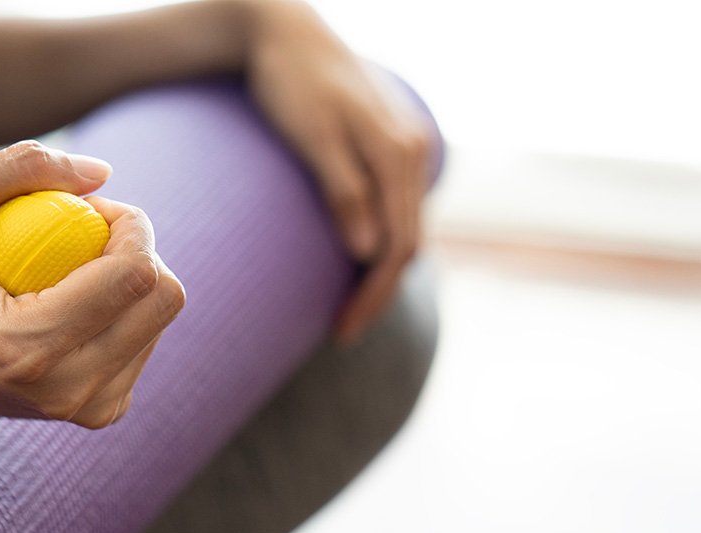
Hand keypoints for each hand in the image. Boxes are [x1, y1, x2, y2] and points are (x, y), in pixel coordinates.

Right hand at [0, 141, 185, 427]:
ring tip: (73, 268)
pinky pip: (147, 340)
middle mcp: (66, 391)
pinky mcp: (101, 412)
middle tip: (88, 232)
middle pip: (165, 298)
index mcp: (25, 348)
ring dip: (132, 276)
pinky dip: (124, 309)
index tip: (90, 207)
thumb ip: (17, 167)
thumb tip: (104, 172)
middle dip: (140, 246)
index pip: (134, 276)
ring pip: (161, 317)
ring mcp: (88, 409)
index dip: (131, 224)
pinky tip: (78, 302)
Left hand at [241, 0, 434, 343]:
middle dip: (378, 294)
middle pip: (408, 246)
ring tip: (346, 311)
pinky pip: (396, 210)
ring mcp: (407, 150)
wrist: (287, 32)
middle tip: (341, 333)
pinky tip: (355, 265)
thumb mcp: (313, 136)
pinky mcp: (391, 151)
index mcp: (399, 154)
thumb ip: (344, 190)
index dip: (373, 295)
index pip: (399, 247)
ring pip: (406, 230)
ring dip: (380, 275)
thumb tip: (369, 252)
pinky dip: (380, 244)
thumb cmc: (292, 82)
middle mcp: (413, 153)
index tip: (342, 330)